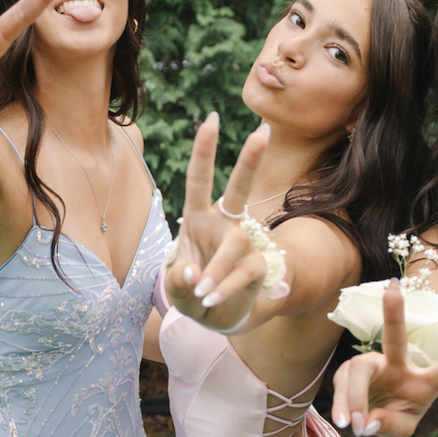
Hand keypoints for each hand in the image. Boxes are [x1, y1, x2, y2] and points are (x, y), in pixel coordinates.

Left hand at [166, 112, 279, 332]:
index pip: (200, 180)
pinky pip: (243, 271)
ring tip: (201, 293)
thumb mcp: (174, 287)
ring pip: (235, 244)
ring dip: (215, 270)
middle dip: (249, 162)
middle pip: (238, 190)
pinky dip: (224, 288)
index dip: (204, 151)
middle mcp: (222, 225)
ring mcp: (242, 244)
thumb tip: (193, 275)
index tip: (211, 120)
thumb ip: (177, 280)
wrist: (216, 316)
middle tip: (263, 130)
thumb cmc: (191, 292)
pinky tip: (210, 300)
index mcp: (197, 218)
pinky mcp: (256, 265)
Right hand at [331, 282, 437, 436]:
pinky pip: (342, 385)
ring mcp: (371, 365)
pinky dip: (342, 406)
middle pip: (396, 338)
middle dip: (394, 313)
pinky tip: (343, 421)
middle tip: (392, 289)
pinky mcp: (347, 370)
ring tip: (353, 425)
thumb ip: (389, 425)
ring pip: (359, 373)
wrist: (364, 420)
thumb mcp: (399, 430)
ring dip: (356, 400)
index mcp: (423, 382)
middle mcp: (398, 366)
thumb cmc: (390, 418)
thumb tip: (366, 421)